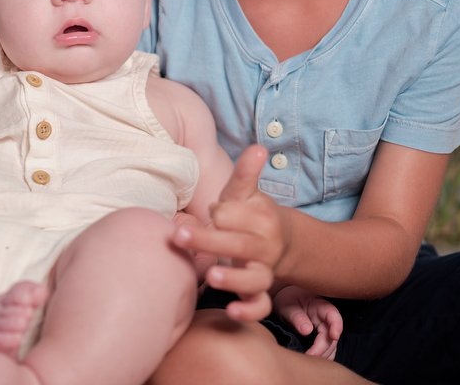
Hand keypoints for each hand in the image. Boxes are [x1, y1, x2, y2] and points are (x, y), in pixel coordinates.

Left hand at [173, 145, 286, 319]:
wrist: (280, 241)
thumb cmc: (249, 214)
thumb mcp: (246, 193)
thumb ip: (246, 173)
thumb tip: (259, 147)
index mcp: (260, 217)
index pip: (235, 215)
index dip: (220, 213)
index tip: (212, 210)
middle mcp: (263, 246)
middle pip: (237, 245)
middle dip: (208, 240)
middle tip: (179, 235)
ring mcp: (263, 271)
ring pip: (253, 279)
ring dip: (233, 279)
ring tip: (211, 277)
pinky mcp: (260, 292)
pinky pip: (260, 306)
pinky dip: (249, 311)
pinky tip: (232, 311)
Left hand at [273, 285, 341, 359]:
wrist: (285, 301)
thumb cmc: (287, 301)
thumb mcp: (288, 306)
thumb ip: (297, 317)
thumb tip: (307, 331)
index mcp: (321, 306)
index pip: (334, 316)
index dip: (337, 326)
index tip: (334, 336)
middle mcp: (326, 320)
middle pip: (332, 336)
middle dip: (323, 348)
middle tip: (309, 356)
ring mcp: (325, 330)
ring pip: (331, 346)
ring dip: (324, 355)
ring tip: (309, 360)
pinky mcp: (321, 339)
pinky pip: (327, 350)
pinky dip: (322, 358)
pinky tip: (312, 361)